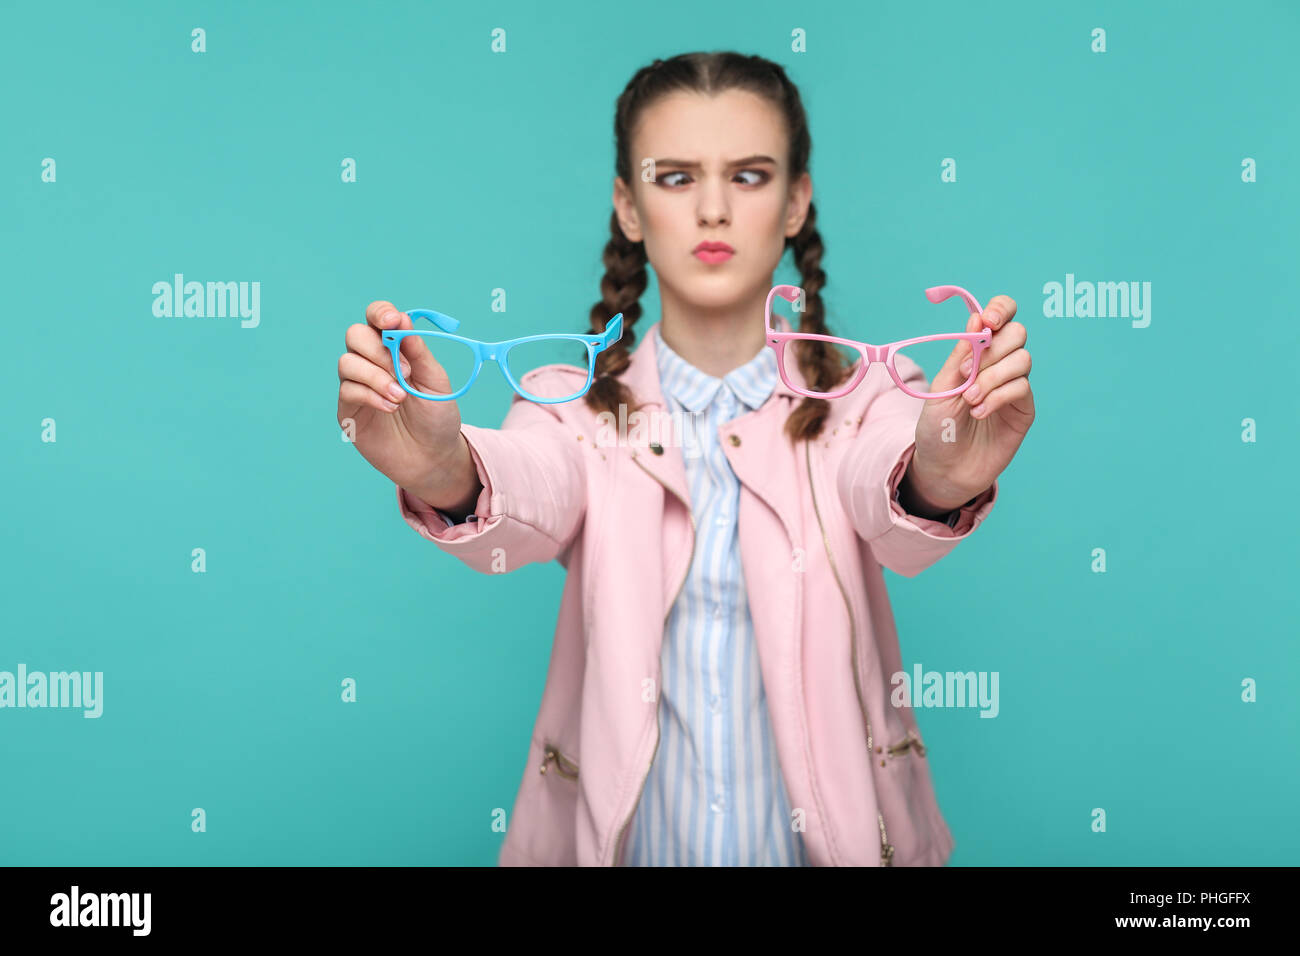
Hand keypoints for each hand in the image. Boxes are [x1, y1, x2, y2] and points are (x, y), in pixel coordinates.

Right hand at [337, 301, 476, 508]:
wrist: (433, 457)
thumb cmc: (436, 417)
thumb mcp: (436, 381)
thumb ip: (418, 352)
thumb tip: (402, 323)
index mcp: (395, 349)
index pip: (377, 318)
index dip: (380, 313)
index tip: (393, 322)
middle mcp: (371, 363)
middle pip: (355, 335)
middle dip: (377, 349)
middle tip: (403, 370)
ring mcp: (357, 385)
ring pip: (347, 362)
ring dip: (376, 376)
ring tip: (401, 397)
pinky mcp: (349, 409)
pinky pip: (348, 390)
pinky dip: (371, 395)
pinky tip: (391, 408)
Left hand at [905, 294, 1034, 509]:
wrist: (943, 469)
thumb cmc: (938, 428)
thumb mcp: (941, 387)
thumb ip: (961, 355)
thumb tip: (977, 318)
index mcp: (977, 352)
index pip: (1001, 316)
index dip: (1000, 310)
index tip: (987, 323)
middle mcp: (999, 365)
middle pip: (1017, 333)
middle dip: (993, 349)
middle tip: (967, 373)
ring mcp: (1013, 386)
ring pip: (1022, 359)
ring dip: (992, 377)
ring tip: (970, 400)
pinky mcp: (1023, 410)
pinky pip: (1021, 388)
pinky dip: (998, 396)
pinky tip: (979, 412)